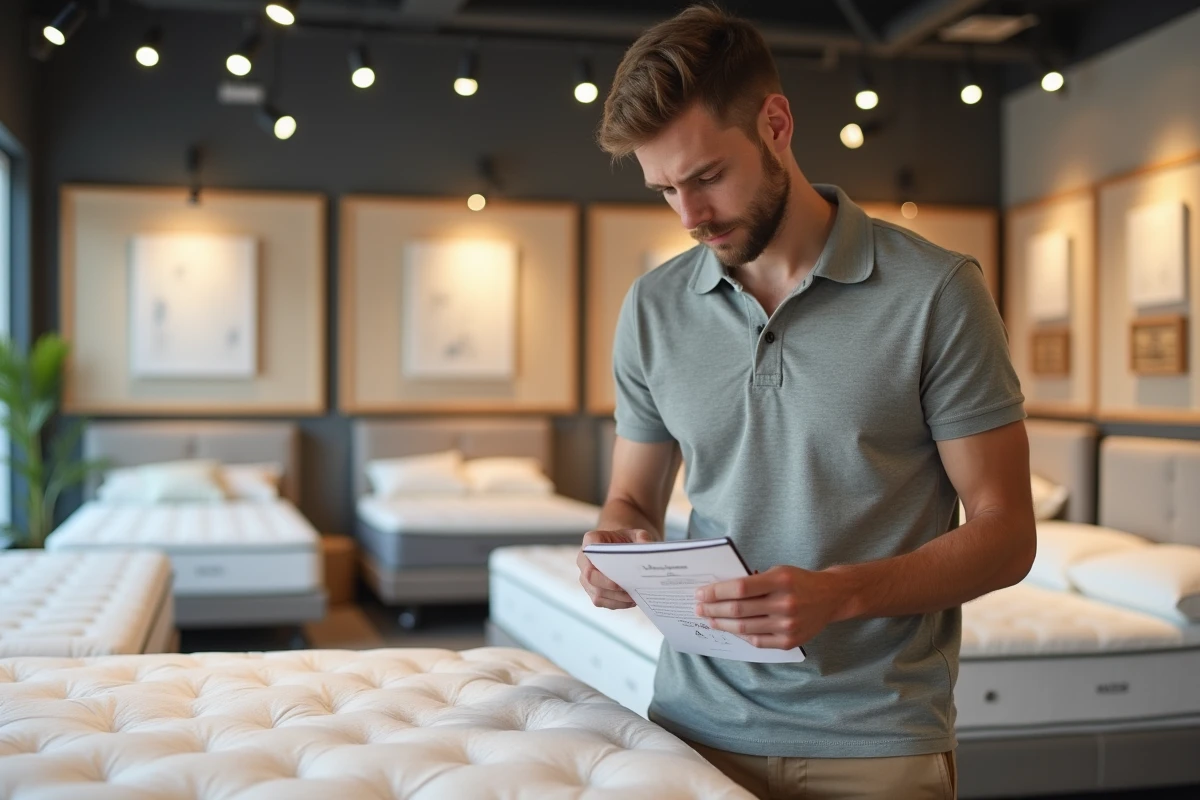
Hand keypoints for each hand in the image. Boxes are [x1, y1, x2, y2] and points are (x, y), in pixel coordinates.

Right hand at [577, 528, 653, 609]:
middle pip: (589, 576)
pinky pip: (601, 602)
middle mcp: (584, 560)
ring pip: (596, 593)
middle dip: (609, 584)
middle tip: (626, 586)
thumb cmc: (626, 541)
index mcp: (591, 541)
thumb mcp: (636, 534)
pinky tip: (631, 601)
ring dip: (616, 597)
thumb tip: (647, 546)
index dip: (598, 558)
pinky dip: (617, 603)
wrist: (621, 552)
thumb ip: (643, 537)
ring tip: (634, 597)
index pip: (589, 547)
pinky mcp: (592, 592)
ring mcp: (586, 579)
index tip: (615, 566)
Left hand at [693, 566, 852, 649]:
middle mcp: (785, 604)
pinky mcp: (790, 641)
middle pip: (739, 609)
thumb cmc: (799, 581)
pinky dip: (741, 635)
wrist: (832, 597)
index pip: (740, 588)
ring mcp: (788, 625)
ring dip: (722, 624)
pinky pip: (758, 641)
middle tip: (699, 608)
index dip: (716, 592)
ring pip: (745, 628)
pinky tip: (731, 629)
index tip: (700, 593)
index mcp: (781, 580)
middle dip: (713, 609)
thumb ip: (753, 582)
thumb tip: (720, 592)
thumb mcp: (778, 571)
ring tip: (710, 620)